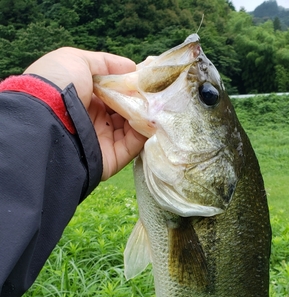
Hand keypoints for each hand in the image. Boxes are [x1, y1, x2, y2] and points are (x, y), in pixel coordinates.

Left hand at [24, 48, 145, 179]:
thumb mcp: (76, 60)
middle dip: (141, 102)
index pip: (114, 94)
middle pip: (125, 111)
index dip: (130, 87)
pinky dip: (144, 134)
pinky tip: (151, 121)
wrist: (45, 118)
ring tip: (157, 105)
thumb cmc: (56, 84)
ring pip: (132, 129)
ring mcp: (102, 140)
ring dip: (145, 117)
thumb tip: (132, 67)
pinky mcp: (110, 158)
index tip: (147, 80)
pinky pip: (132, 146)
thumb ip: (106, 62)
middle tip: (157, 93)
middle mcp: (94, 120)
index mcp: (85, 99)